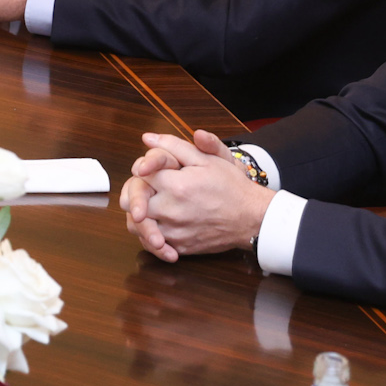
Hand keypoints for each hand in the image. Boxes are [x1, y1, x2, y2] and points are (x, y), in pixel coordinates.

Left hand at [119, 130, 272, 260]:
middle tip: (144, 189)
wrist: (252, 217)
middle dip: (135, 193)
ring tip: (147, 206)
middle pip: (132, 201)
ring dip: (138, 215)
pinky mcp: (180, 246)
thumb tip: (147, 138)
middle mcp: (170, 210)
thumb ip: (174, 146)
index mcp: (175, 185)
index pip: (139, 174)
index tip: (148, 170)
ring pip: (137, 225)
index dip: (142, 169)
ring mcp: (174, 231)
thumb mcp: (206, 159)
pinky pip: (153, 243)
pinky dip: (150, 234)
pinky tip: (157, 224)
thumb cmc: (231, 186)